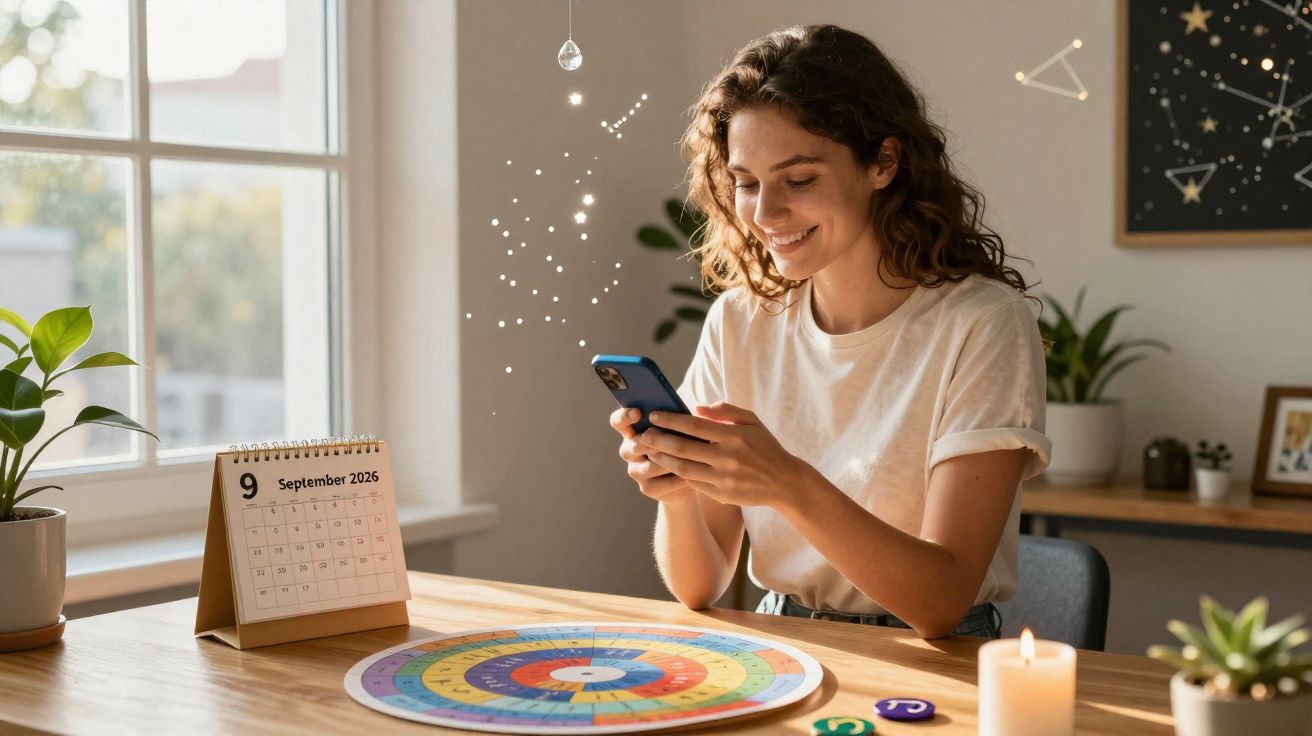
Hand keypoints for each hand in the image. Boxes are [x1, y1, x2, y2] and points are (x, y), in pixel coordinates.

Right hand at [609, 407, 696, 505]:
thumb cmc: (685, 442)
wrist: (691, 474)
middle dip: (651, 442)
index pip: (618, 421)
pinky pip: (661, 483)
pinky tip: (691, 475)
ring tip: (688, 458)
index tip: (638, 412)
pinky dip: (677, 479)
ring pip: (650, 466)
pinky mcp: (647, 488)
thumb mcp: (680, 428)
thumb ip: (674, 420)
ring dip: (669, 461)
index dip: (625, 416)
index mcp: (632, 431)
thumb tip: (683, 412)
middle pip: (633, 446)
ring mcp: (636, 471)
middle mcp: (629, 451)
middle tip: (666, 438)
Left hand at [637, 401, 812, 508]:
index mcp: (734, 436)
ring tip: (649, 450)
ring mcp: (724, 478)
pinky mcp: (722, 494)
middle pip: (683, 447)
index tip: (654, 415)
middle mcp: (727, 458)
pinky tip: (667, 465)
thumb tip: (697, 407)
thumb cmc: (765, 447)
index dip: (670, 420)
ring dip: (662, 458)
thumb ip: (726, 411)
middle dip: (658, 440)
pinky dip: (677, 473)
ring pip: (683, 468)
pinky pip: (693, 483)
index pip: (694, 426)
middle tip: (642, 434)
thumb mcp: (752, 422)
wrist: (784, 482)